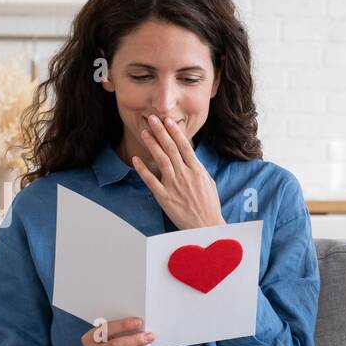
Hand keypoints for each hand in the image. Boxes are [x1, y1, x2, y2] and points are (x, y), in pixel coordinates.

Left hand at [131, 114, 225, 231]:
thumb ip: (198, 168)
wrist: (207, 226)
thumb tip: (190, 156)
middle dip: (161, 132)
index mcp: (197, 170)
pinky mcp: (165, 197)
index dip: (175, 132)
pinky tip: (136, 159)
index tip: (168, 121)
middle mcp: (185, 175)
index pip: (185, 146)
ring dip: (152, 144)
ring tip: (145, 132)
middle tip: (152, 119)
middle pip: (171, 149)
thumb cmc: (209, 206)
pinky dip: (143, 169)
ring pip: (161, 160)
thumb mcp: (208, 182)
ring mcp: (174, 186)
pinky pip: (151, 181)